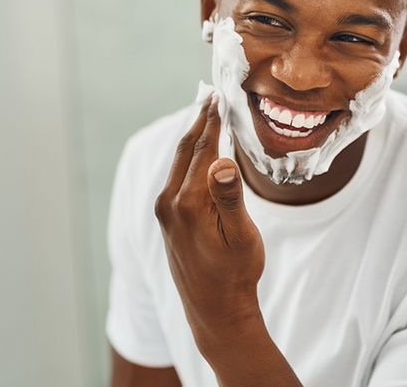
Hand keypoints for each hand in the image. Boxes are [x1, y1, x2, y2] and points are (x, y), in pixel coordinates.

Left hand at [154, 96, 264, 351]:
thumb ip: (230, 199)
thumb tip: (222, 163)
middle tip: (209, 95)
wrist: (214, 310)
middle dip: (199, 122)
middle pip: (185, 151)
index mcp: (188, 203)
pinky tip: (197, 153)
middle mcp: (169, 203)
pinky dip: (188, 157)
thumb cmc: (235, 274)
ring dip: (192, 137)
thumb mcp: (241, 237)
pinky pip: (177, 177)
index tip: (218, 97)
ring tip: (204, 115)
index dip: (212, 122)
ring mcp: (165, 212)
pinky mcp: (167, 219)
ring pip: (179, 163)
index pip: (201, 150)